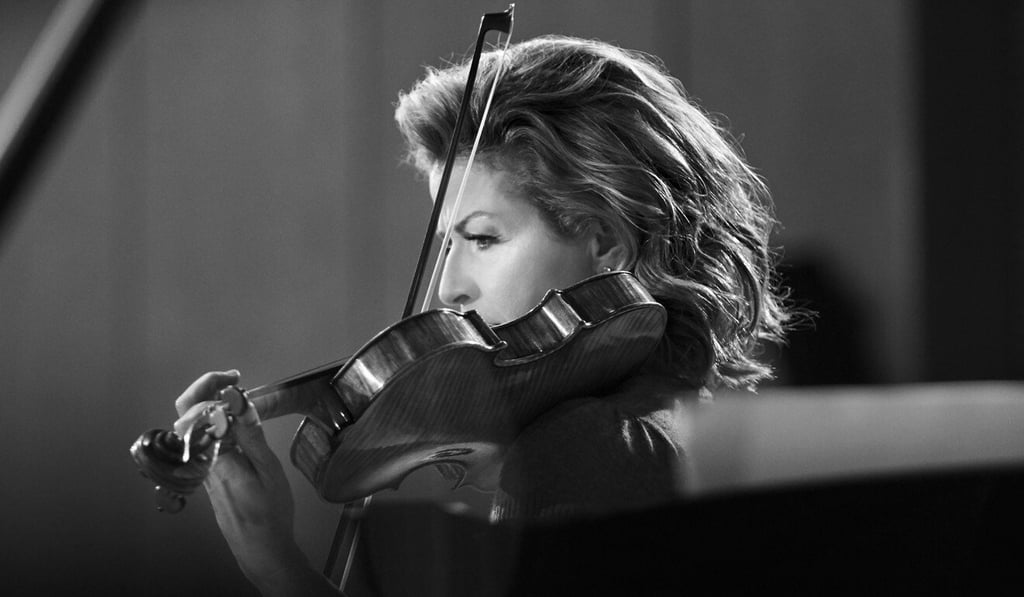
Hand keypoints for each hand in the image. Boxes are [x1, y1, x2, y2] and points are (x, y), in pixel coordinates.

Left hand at [173, 371, 306, 586]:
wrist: (260, 548)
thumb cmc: (268, 514)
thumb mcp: (268, 469)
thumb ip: (251, 435)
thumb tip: (239, 403)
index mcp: (213, 457)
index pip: (194, 411)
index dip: (209, 386)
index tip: (234, 379)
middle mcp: (201, 461)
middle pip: (187, 416)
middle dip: (206, 390)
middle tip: (232, 382)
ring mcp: (203, 468)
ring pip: (195, 429)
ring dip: (213, 407)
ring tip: (238, 398)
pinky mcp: (210, 474)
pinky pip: (206, 442)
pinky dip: (218, 424)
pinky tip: (237, 423)